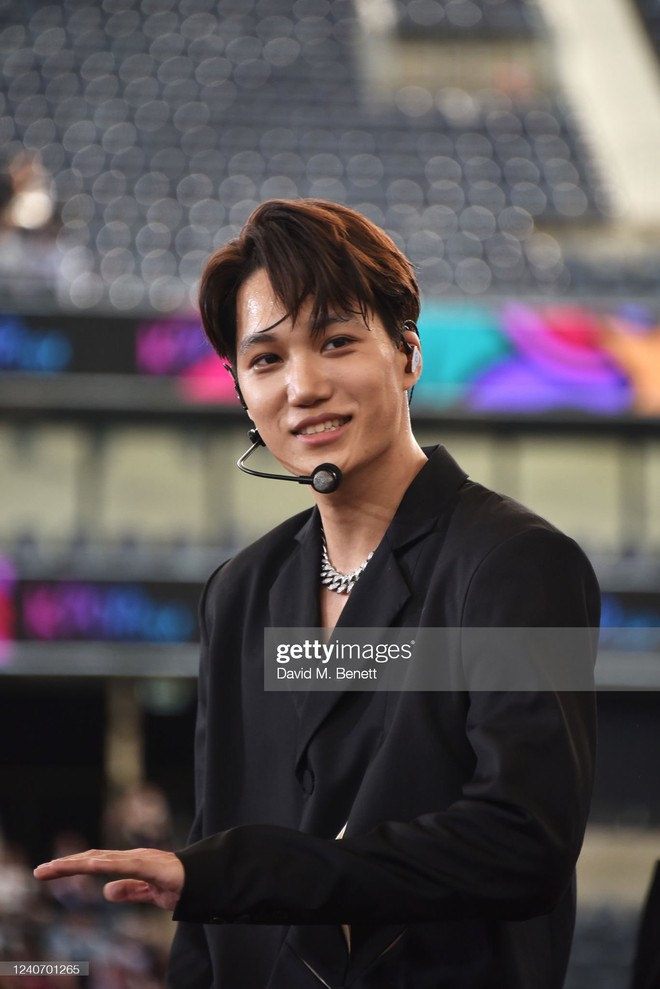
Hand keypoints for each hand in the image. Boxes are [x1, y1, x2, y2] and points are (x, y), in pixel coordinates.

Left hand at [33, 847, 183, 910]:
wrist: (206, 880)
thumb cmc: (181, 884)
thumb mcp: (149, 893)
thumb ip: (131, 891)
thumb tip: (106, 892)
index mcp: (131, 863)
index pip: (96, 863)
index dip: (73, 865)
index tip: (50, 871)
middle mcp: (131, 856)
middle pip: (93, 859)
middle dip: (66, 865)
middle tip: (39, 871)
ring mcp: (139, 858)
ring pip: (102, 859)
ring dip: (75, 864)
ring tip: (53, 868)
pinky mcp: (150, 865)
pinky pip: (123, 865)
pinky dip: (105, 864)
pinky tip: (89, 866)